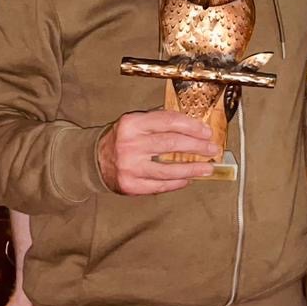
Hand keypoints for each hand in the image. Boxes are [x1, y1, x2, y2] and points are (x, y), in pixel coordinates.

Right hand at [97, 110, 217, 194]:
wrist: (94, 160)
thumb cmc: (121, 139)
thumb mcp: (134, 122)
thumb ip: (158, 120)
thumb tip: (192, 123)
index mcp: (132, 124)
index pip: (168, 121)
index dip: (191, 126)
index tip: (206, 131)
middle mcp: (130, 145)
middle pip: (171, 144)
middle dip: (197, 147)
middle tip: (212, 149)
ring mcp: (130, 167)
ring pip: (168, 169)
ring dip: (192, 169)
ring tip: (207, 168)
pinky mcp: (131, 186)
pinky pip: (160, 185)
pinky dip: (177, 182)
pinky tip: (188, 179)